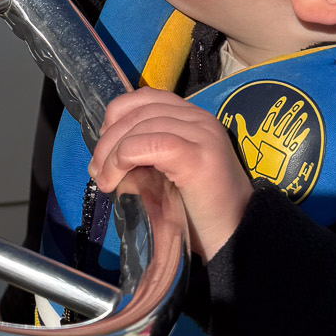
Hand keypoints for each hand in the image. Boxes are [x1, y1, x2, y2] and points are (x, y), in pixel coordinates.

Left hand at [89, 88, 252, 259]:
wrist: (237, 238)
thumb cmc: (200, 213)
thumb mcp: (164, 178)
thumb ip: (141, 161)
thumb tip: (103, 160)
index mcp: (193, 119)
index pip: (146, 98)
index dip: (117, 117)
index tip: (104, 150)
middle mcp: (200, 119)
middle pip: (139, 110)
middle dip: (108, 139)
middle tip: (97, 171)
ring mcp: (202, 135)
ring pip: (141, 125)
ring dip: (111, 153)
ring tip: (105, 181)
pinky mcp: (198, 156)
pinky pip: (150, 144)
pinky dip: (124, 158)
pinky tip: (117, 179)